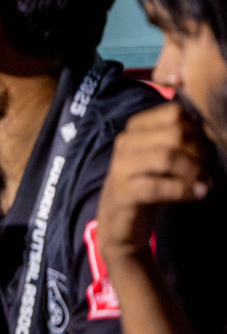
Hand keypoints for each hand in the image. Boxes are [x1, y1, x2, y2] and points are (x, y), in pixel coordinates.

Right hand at [98, 102, 212, 261]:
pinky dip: (184, 190)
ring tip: (206, 183)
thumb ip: (182, 140)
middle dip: (200, 152)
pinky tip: (196, 195)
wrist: (121, 221)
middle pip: (175, 133)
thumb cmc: (149, 183)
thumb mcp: (164, 155)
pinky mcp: (123, 192)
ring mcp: (121, 167)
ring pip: (167, 157)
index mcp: (135, 128)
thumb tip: (213, 132)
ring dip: (194, 171)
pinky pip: (158, 186)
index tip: (204, 149)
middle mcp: (125, 142)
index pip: (174, 113)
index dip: (198, 130)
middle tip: (208, 169)